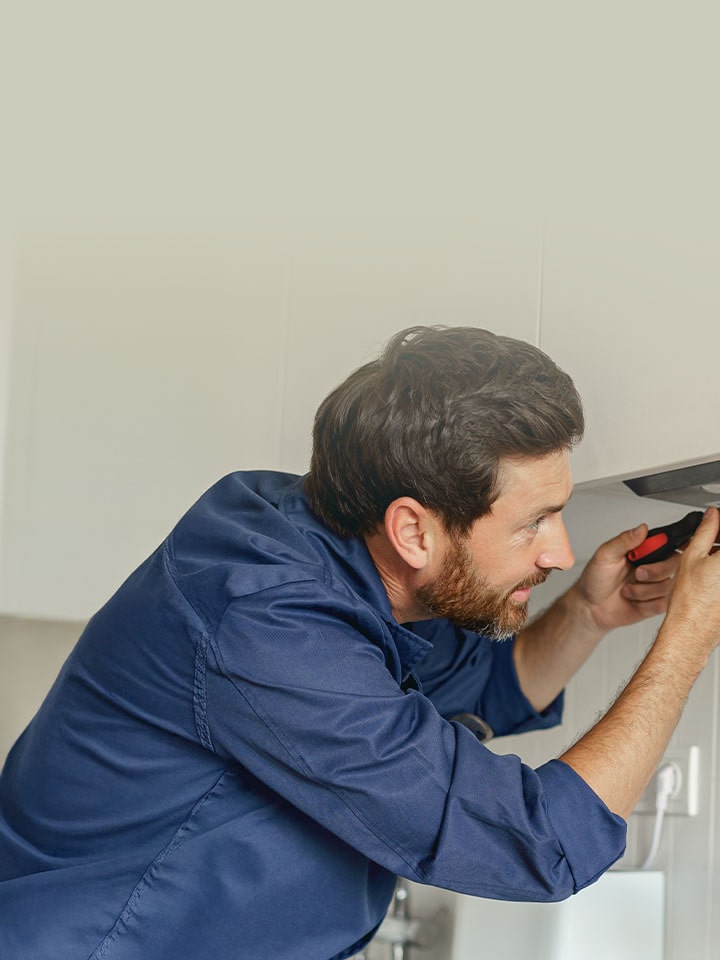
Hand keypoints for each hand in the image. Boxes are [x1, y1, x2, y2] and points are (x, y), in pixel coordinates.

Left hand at [570, 521, 679, 633]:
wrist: (590, 608)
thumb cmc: (594, 580)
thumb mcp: (604, 556)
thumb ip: (624, 541)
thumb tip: (641, 528)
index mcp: (642, 551)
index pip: (668, 543)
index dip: (678, 542)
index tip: (673, 547)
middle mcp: (651, 566)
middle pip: (674, 564)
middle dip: (655, 571)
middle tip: (637, 573)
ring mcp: (654, 586)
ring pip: (667, 586)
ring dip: (643, 591)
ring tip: (626, 590)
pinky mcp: (655, 604)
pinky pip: (662, 604)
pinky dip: (645, 604)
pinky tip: (632, 601)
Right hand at [664, 507, 719, 652]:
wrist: (692, 630)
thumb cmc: (690, 601)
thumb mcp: (692, 556)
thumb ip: (706, 531)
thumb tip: (712, 516)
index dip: (718, 526)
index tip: (714, 524)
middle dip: (718, 544)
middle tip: (710, 542)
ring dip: (719, 559)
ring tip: (708, 562)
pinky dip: (719, 576)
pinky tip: (712, 578)